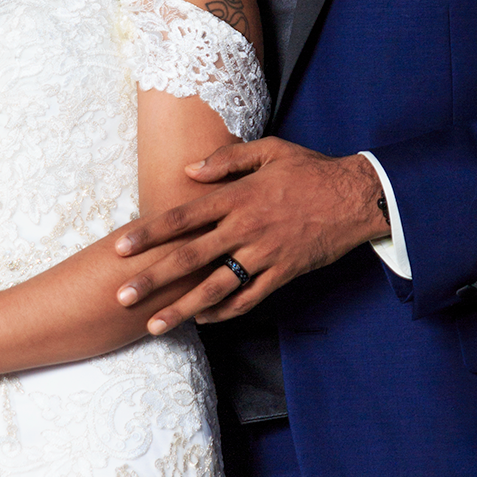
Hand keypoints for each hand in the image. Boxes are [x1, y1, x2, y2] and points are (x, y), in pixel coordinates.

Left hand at [114, 139, 389, 334]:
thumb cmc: (310, 170)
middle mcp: (245, 228)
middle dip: (152, 279)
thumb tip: (189, 171)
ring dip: (182, 308)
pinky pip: (249, 298)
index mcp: (237, 197)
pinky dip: (224, 312)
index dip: (148, 233)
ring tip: (154, 326)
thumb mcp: (269, 150)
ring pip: (215, 288)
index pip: (182, 217)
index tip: (119, 248)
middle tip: (121, 296)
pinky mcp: (283, 273)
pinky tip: (202, 320)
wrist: (357, 197)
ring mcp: (264, 255)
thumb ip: (226, 160)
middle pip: (189, 258)